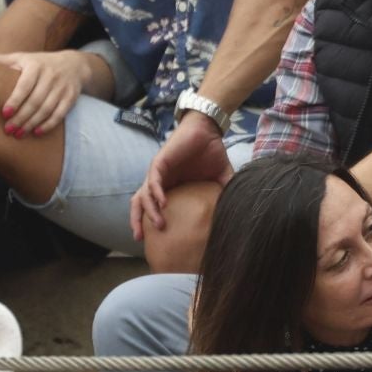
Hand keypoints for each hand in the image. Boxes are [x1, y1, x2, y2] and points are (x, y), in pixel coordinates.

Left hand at [0, 50, 89, 137]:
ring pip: (46, 109)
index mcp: (35, 66)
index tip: (4, 114)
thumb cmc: (40, 63)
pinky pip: (59, 114)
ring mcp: (62, 87)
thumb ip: (4, 60)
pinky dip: (48, 125)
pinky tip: (37, 132)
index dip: (15, 100)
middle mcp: (50, 76)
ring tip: (19, 134)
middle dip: (21, 117)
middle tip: (8, 130)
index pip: (24, 85)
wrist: (74, 64)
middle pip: (35, 101)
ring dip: (32, 123)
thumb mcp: (23, 58)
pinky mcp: (70, 98)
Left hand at [132, 115, 234, 237]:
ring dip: (149, 210)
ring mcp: (158, 172)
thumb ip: (223, 195)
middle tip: (140, 239)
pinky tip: (162, 203)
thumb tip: (234, 214)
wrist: (209, 130)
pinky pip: (153, 179)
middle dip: (137, 221)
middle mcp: (161, 182)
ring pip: (144, 194)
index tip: (153, 241)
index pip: (153, 208)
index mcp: (171, 187)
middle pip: (140, 203)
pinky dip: (156, 192)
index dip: (148, 224)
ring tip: (159, 224)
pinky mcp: (160, 162)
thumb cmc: (212, 153)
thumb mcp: (221, 179)